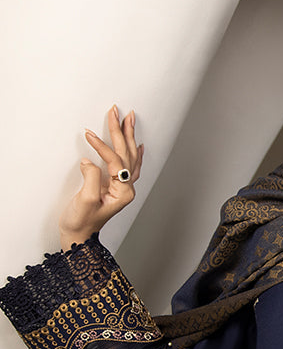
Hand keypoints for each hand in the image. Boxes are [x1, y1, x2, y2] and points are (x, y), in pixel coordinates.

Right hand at [59, 104, 143, 249]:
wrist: (79, 237)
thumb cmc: (81, 222)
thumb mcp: (86, 200)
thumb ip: (92, 178)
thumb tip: (90, 162)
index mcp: (123, 191)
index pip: (115, 161)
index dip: (102, 146)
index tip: (89, 134)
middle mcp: (127, 188)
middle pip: (126, 154)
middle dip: (121, 131)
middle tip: (117, 111)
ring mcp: (123, 187)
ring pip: (129, 156)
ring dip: (128, 136)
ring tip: (128, 118)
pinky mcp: (116, 187)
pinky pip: (130, 166)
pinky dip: (134, 153)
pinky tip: (138, 144)